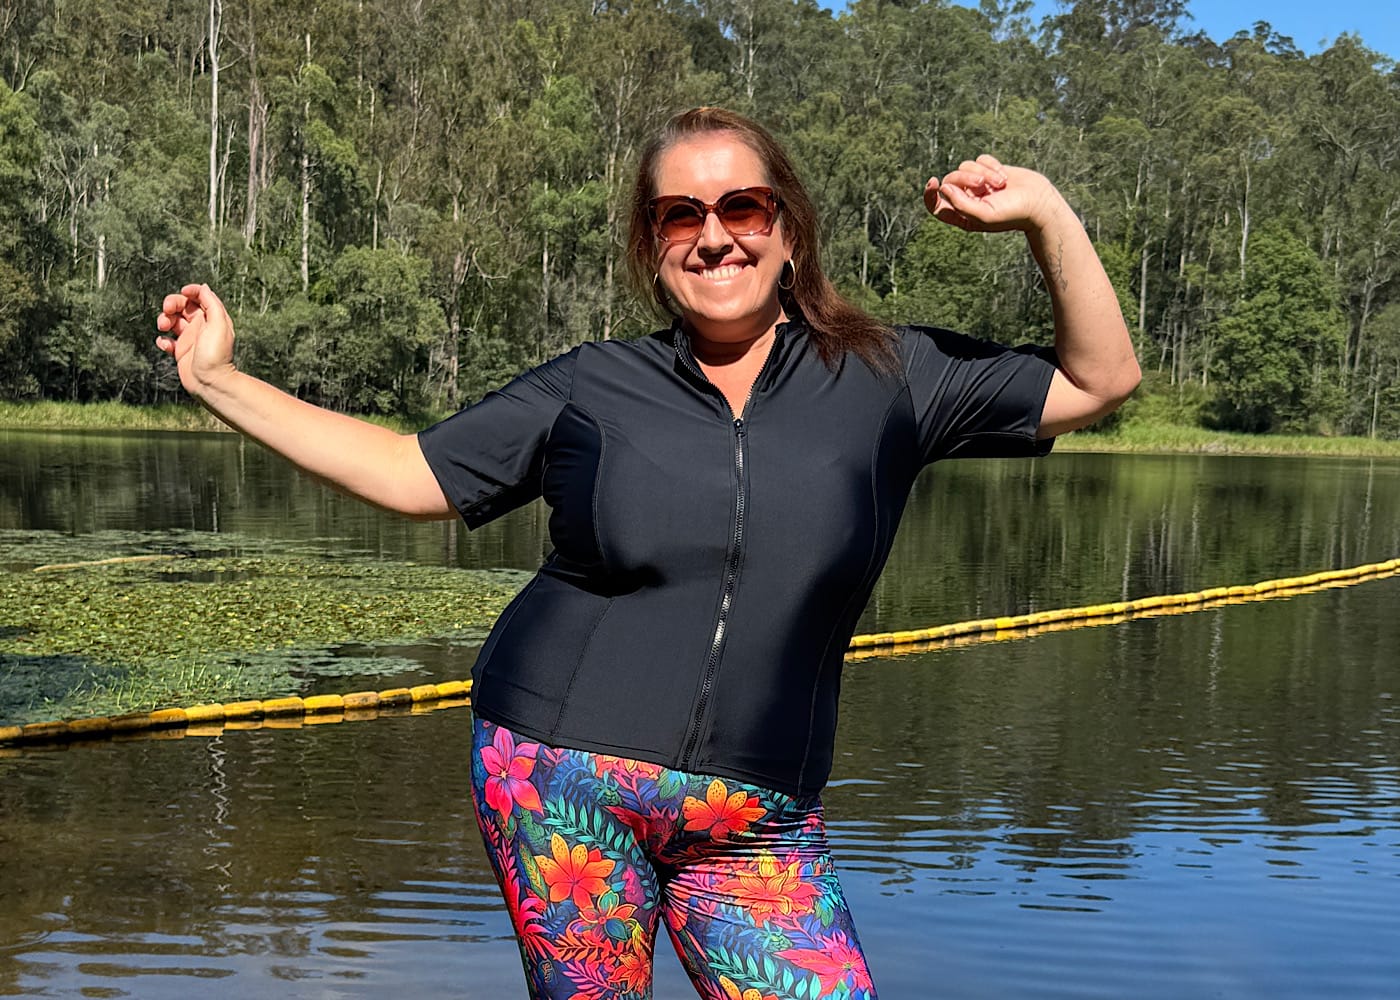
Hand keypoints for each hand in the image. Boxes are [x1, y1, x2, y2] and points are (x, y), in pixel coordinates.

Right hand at [155, 284, 236, 396]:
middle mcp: (200, 327)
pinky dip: (162, 340)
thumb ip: (212, 303)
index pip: (199, 297)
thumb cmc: (216, 354)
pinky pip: (166, 341)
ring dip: (163, 320)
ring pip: (171, 321)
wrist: (211, 382)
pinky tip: (166, 345)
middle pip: (181, 306)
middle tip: (166, 310)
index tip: (183, 292)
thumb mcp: (218, 323)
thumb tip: (203, 287)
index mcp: (212, 318)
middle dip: (171, 304)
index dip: (190, 291)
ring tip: (163, 327)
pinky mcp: (180, 352)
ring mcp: (190, 339)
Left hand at [923, 155, 1065, 233]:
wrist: (1039, 202)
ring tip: (999, 184)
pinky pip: (980, 159)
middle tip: (983, 186)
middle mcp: (967, 200)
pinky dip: (992, 165)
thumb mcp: (985, 215)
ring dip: (983, 172)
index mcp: (962, 216)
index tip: (934, 182)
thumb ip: (961, 205)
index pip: (936, 206)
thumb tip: (943, 188)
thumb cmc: (1012, 214)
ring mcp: (978, 184)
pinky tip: (1004, 177)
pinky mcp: (989, 170)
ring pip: (965, 166)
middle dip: (965, 178)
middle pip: (951, 180)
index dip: (930, 195)